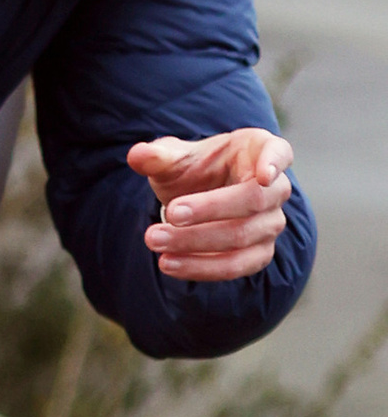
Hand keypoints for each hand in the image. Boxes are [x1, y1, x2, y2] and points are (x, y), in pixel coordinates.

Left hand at [127, 128, 294, 283]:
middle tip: (170, 214)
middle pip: (253, 201)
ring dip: (196, 243)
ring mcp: (271, 223)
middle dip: (210, 209)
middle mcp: (275, 188)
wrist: (197, 197)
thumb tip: (138, 155)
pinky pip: (236, 266)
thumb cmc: (195, 168)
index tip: (263, 175)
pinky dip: (201, 267)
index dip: (273, 163)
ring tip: (154, 240)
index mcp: (260, 150)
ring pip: (242, 238)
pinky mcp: (258, 253)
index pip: (278, 153)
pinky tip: (168, 263)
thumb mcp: (176, 158)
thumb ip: (160, 156)